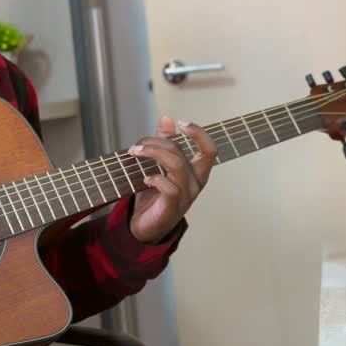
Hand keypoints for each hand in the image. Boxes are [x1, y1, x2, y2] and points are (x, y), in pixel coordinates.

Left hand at [127, 116, 217, 243]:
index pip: (210, 150)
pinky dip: (155, 178)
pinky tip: (144, 179)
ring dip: (153, 153)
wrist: (146, 227)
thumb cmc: (154, 195)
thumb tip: (167, 118)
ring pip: (176, 165)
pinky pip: (169, 187)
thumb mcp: (160, 166)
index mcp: (196, 172)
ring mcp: (186, 196)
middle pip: (180, 153)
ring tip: (135, 152)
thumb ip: (165, 143)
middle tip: (137, 146)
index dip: (199, 133)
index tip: (182, 122)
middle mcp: (195, 183)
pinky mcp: (172, 207)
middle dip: (155, 142)